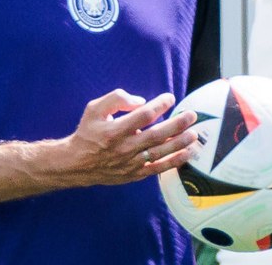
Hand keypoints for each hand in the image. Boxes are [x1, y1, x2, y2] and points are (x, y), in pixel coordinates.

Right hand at [59, 89, 197, 185]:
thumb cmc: (88, 132)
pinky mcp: (134, 174)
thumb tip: (141, 101)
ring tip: (194, 133)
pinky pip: (158, 168)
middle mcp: (124, 148)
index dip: (159, 105)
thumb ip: (116, 99)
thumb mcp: (94, 108)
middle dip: (176, 124)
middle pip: (155, 135)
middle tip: (191, 115)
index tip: (170, 98)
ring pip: (159, 152)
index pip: (142, 116)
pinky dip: (174, 162)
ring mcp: (130, 163)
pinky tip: (187, 153)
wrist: (77, 163)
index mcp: (114, 130)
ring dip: (179, 143)